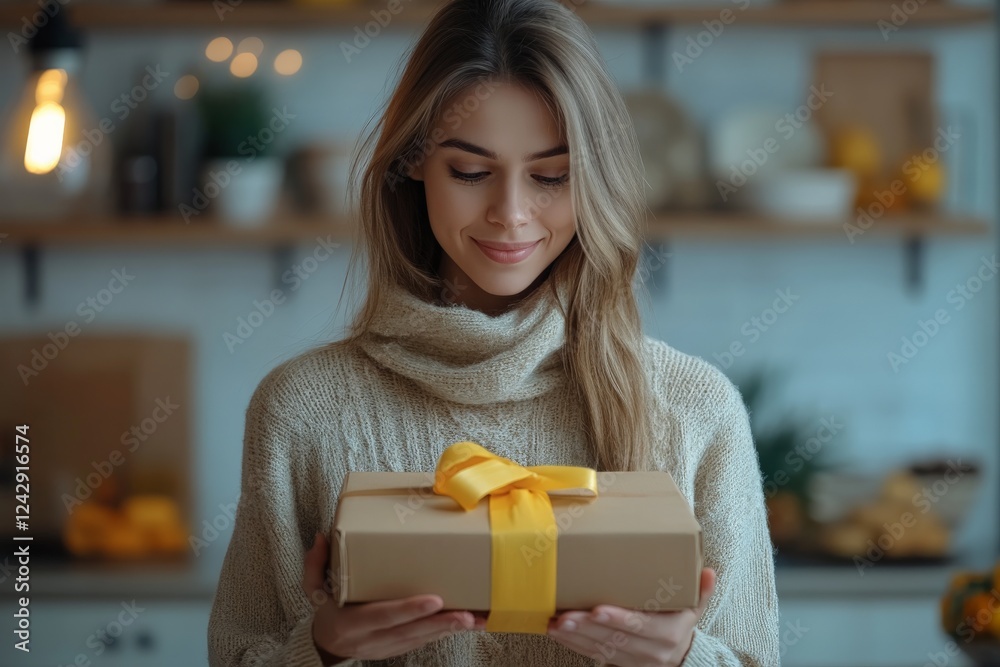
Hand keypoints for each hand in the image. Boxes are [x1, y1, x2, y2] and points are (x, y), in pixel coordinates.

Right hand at [303, 532, 486, 661]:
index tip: (434, 600)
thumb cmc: (327, 609)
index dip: (409, 609)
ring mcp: (387, 648)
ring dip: (451, 629)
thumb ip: (316, 564)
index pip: (382, 616)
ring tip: (477, 619)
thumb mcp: (314, 588)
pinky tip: (468, 623)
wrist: (327, 645)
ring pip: (423, 639)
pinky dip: (447, 632)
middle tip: (467, 614)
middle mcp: (371, 639)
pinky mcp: (400, 649)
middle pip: (411, 632)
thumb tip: (321, 536)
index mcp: (351, 623)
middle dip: (441, 623)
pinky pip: (426, 641)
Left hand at [546, 567, 716, 666]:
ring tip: (554, 623)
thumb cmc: (680, 621)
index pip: (640, 626)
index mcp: (668, 633)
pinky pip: (591, 655)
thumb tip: (709, 571)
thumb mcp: (694, 606)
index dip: (619, 619)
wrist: (680, 657)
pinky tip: (556, 632)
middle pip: (614, 639)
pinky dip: (573, 644)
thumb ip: (701, 590)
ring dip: (574, 637)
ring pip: (599, 649)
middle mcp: (649, 650)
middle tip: (565, 615)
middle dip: (587, 628)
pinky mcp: (616, 662)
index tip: (597, 609)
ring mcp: (631, 659)